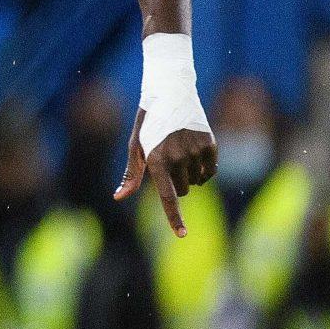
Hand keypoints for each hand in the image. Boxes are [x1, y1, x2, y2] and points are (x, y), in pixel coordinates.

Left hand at [114, 110, 217, 236]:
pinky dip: (204, 169)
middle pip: (183, 191)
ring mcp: (196, 151)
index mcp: (156, 160)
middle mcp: (177, 158)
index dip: (174, 218)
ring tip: (180, 152)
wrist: (171, 93)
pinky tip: (194, 152)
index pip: (167, 197)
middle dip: (176, 184)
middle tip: (169, 163)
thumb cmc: (149, 124)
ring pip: (196, 183)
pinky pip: (210, 173)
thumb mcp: (136, 146)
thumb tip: (118, 197)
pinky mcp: (211, 145)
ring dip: (190, 176)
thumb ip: (131, 175)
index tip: (182, 234)